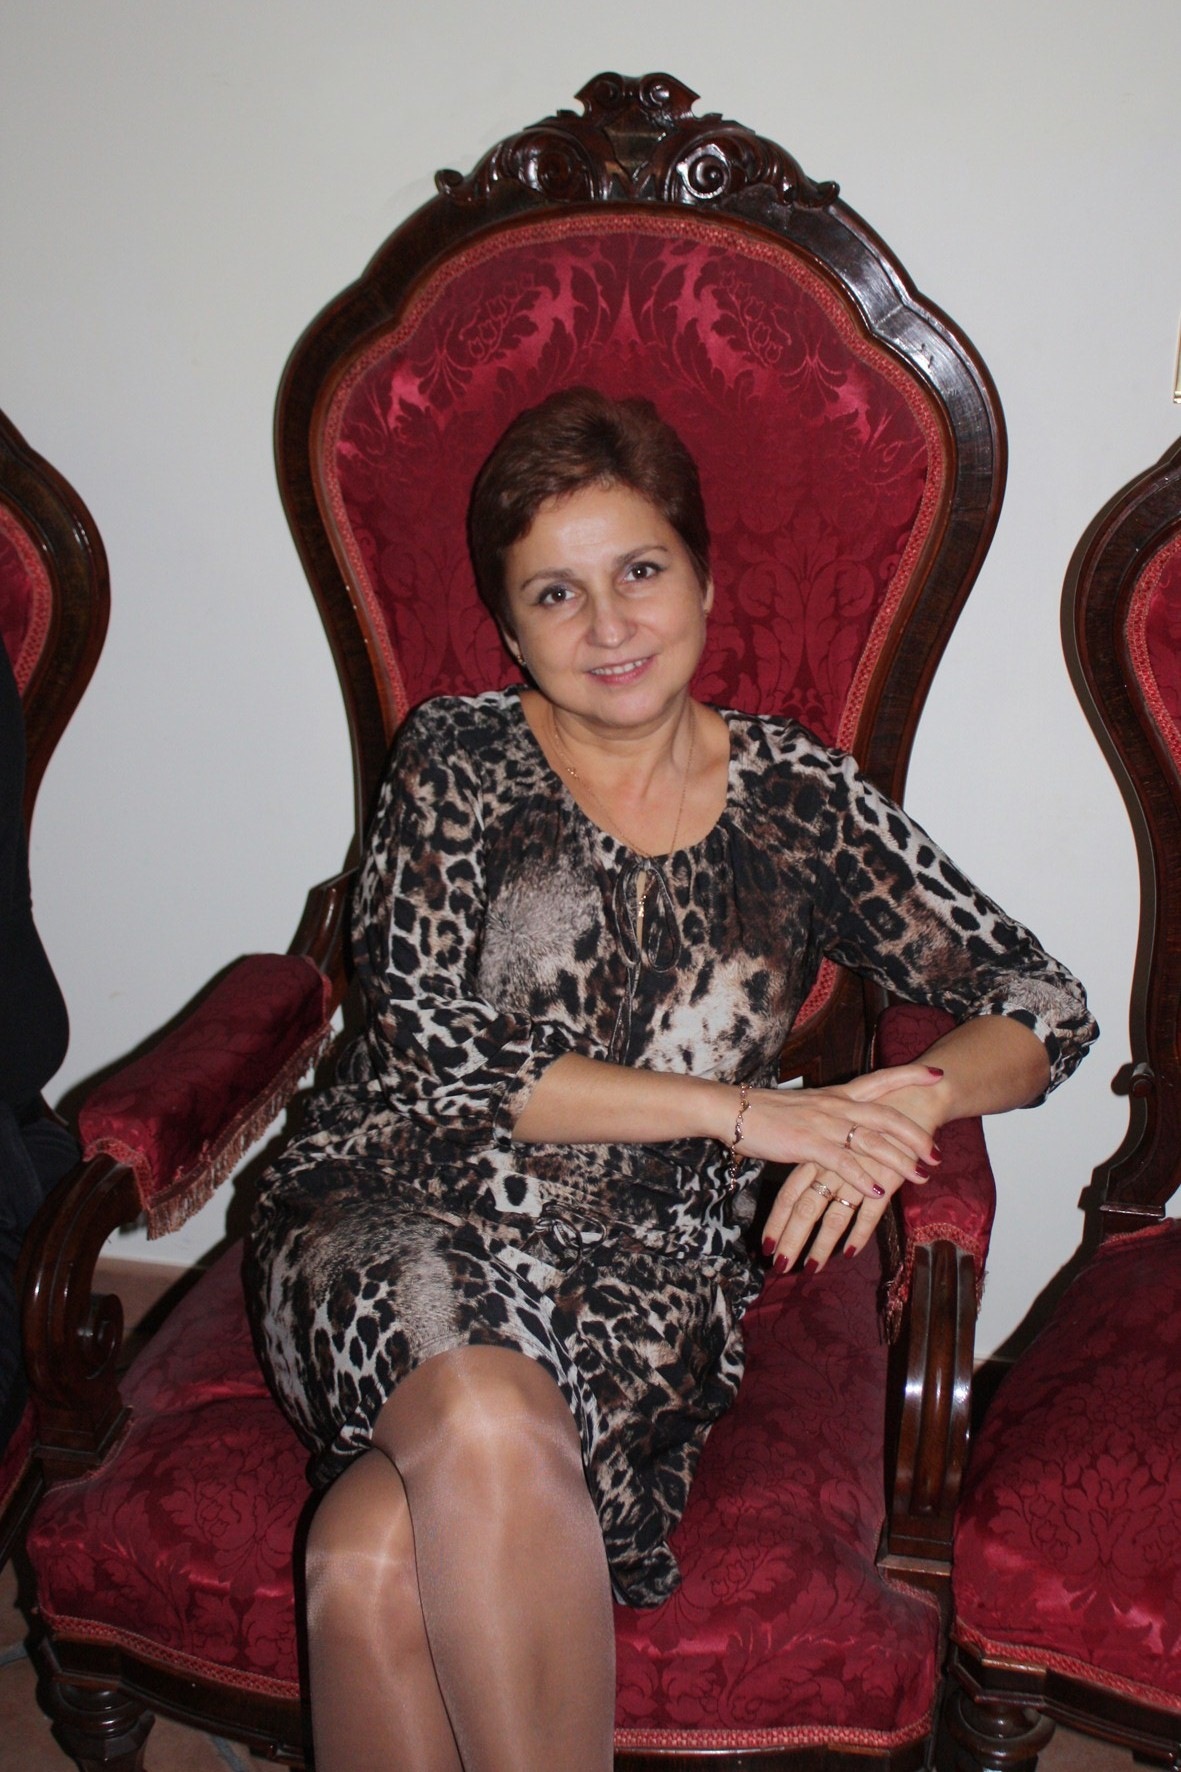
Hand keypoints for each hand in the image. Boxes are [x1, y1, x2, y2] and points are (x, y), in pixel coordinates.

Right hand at [736, 1063, 942, 1195]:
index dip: (910, 1075)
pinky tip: (878, 1192)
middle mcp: (836, 1105)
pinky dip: (862, 1177)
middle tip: (937, 1153)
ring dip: (900, 1161)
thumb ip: (833, 1113)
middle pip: (887, 1115)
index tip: (937, 1074)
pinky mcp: (808, 1144)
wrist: (734, 1109)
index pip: (881, 1079)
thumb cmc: (768, 1111)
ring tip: (921, 1177)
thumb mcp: (808, 1106)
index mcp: (838, 1094)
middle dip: (917, 1135)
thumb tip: (853, 1124)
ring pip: (872, 1141)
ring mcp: (823, 1124)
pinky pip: (843, 1162)